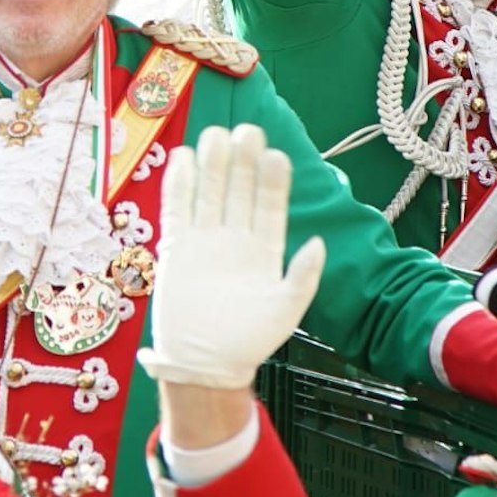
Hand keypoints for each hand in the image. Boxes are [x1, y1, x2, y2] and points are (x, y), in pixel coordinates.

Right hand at [138, 124, 325, 388]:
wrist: (206, 365)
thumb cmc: (250, 340)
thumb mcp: (286, 310)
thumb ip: (302, 276)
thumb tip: (318, 243)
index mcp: (265, 248)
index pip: (270, 205)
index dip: (272, 181)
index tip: (276, 155)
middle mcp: (236, 237)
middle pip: (239, 190)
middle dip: (243, 161)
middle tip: (247, 131)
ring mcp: (206, 240)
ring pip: (210, 192)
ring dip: (213, 164)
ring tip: (218, 135)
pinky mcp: (177, 248)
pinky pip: (177, 208)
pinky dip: (179, 184)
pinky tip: (183, 158)